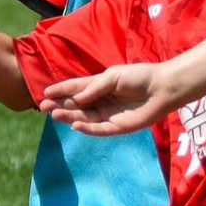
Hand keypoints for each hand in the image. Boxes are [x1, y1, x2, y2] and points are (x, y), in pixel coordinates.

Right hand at [39, 63, 171, 135]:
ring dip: (69, 116)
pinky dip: (86, 128)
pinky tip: (75, 124)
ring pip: (83, 118)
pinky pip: (98, 129)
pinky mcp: (117, 127)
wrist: (161, 88)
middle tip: (43, 107)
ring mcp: (107, 115)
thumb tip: (77, 98)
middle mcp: (100, 102)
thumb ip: (94, 87)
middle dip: (60, 105)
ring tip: (55, 114)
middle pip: (75, 105)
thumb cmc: (138, 77)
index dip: (61, 91)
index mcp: (98, 87)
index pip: (75, 89)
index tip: (46, 93)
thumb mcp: (113, 76)